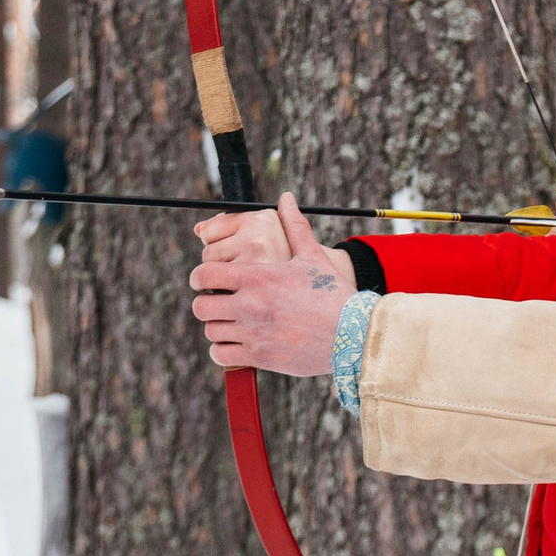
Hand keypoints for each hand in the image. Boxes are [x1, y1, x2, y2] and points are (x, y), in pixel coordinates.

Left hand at [191, 194, 356, 377]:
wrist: (354, 334)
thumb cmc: (334, 294)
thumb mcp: (313, 256)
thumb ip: (294, 226)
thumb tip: (286, 198)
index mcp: (258, 275)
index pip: (205, 274)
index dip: (201, 277)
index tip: (207, 281)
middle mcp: (251, 304)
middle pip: (201, 306)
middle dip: (207, 303)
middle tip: (220, 303)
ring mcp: (253, 332)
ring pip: (211, 331)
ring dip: (218, 327)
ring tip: (232, 324)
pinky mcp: (260, 356)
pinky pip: (221, 356)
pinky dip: (223, 351)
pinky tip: (236, 344)